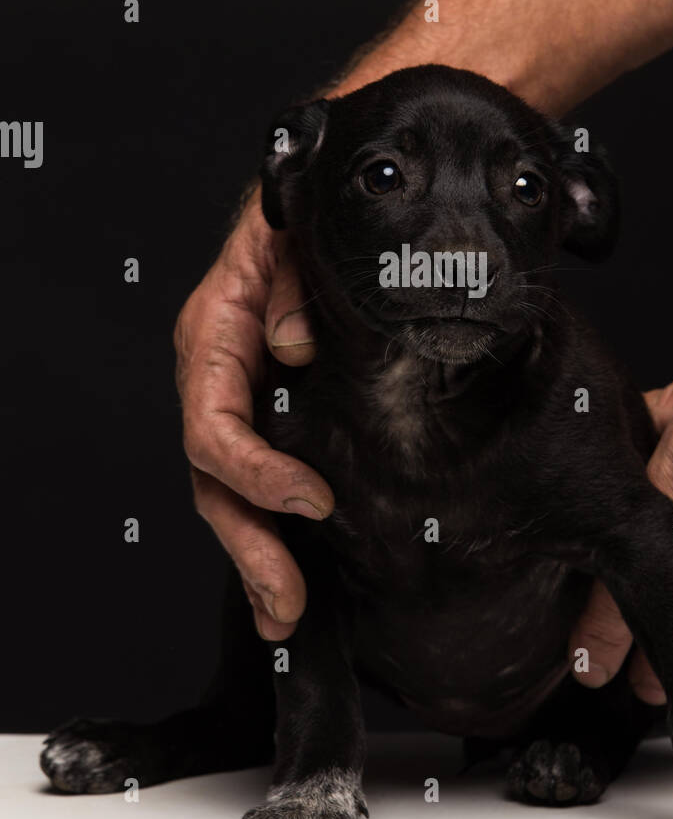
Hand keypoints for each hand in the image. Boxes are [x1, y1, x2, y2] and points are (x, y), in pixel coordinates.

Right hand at [174, 187, 330, 639]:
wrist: (305, 206)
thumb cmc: (297, 220)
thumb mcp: (294, 234)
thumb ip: (289, 282)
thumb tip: (288, 344)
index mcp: (214, 336)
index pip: (214, 425)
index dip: (257, 472)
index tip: (313, 500)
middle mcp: (213, 378)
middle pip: (214, 480)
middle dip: (250, 546)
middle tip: (288, 600)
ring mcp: (234, 401)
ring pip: (228, 494)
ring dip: (256, 558)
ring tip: (285, 613)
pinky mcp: (263, 414)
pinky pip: (253, 482)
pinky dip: (268, 533)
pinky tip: (289, 580)